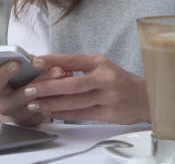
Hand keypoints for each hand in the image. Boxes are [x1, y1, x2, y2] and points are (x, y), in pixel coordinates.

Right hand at [0, 60, 66, 126]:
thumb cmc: (16, 82)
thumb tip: (36, 60)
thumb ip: (22, 64)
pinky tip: (69, 83)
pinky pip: (49, 107)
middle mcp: (6, 104)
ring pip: (39, 102)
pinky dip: (59, 94)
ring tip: (66, 74)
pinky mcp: (36, 119)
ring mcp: (21, 114)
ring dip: (54, 87)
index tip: (17, 63)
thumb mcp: (13, 72)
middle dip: (41, 80)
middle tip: (56, 69)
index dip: (5, 72)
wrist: (19, 107)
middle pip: (23, 94)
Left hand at [23, 54, 148, 124]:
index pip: (72, 60)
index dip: (52, 60)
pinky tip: (52, 113)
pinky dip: (64, 115)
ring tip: (35, 104)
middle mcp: (104, 78)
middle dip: (47, 87)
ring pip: (74, 102)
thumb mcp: (102, 66)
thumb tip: (50, 69)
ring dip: (52, 104)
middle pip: (71, 84)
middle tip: (29, 90)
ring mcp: (107, 97)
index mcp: (100, 62)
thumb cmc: (118, 81)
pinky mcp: (108, 113)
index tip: (34, 61)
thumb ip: (79, 68)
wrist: (145, 97)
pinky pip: (81, 115)